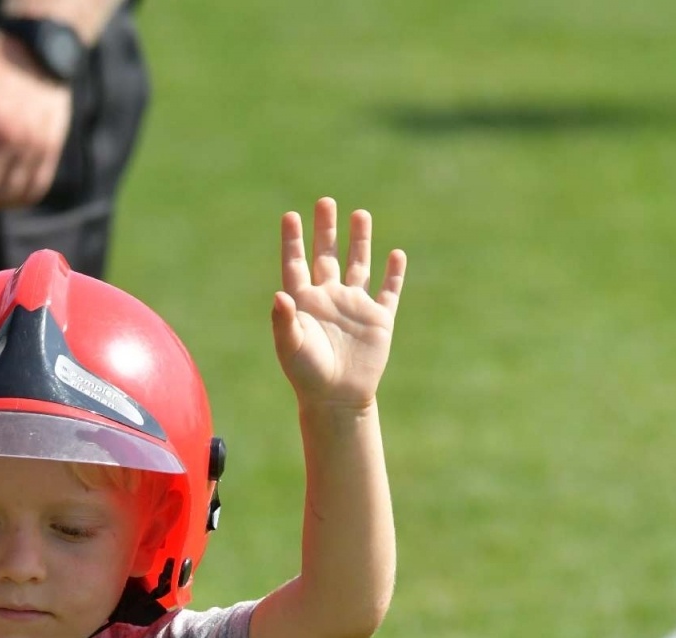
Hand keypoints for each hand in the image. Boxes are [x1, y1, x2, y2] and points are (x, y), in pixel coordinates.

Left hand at [271, 198, 406, 408]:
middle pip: (326, 255)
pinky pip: (388, 290)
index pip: (297, 263)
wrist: (336, 398)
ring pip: (358, 265)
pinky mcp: (379, 318)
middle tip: (325, 201)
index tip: (290, 215)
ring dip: (359, 241)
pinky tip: (395, 253)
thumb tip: (280, 295)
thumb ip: (284, 321)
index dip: (293, 240)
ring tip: (359, 214)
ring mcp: (354, 306)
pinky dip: (393, 272)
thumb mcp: (290, 347)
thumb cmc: (306, 374)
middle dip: (326, 230)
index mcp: (304, 302)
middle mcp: (329, 298)